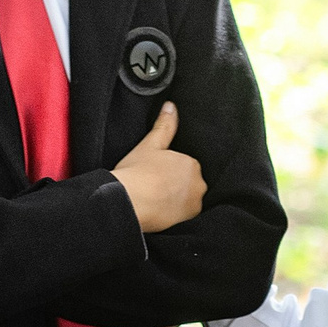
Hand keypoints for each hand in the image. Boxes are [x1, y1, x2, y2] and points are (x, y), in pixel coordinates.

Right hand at [111, 103, 205, 232]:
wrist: (129, 202)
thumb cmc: (137, 172)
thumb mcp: (150, 144)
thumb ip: (164, 125)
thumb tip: (171, 106)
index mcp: (191, 164)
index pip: (184, 166)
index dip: (168, 170)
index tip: (154, 174)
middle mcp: (198, 184)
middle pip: (188, 183)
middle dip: (175, 185)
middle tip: (153, 186)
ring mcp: (194, 203)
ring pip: (187, 199)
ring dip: (176, 200)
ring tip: (156, 200)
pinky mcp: (188, 220)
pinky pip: (184, 215)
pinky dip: (175, 213)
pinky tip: (160, 211)